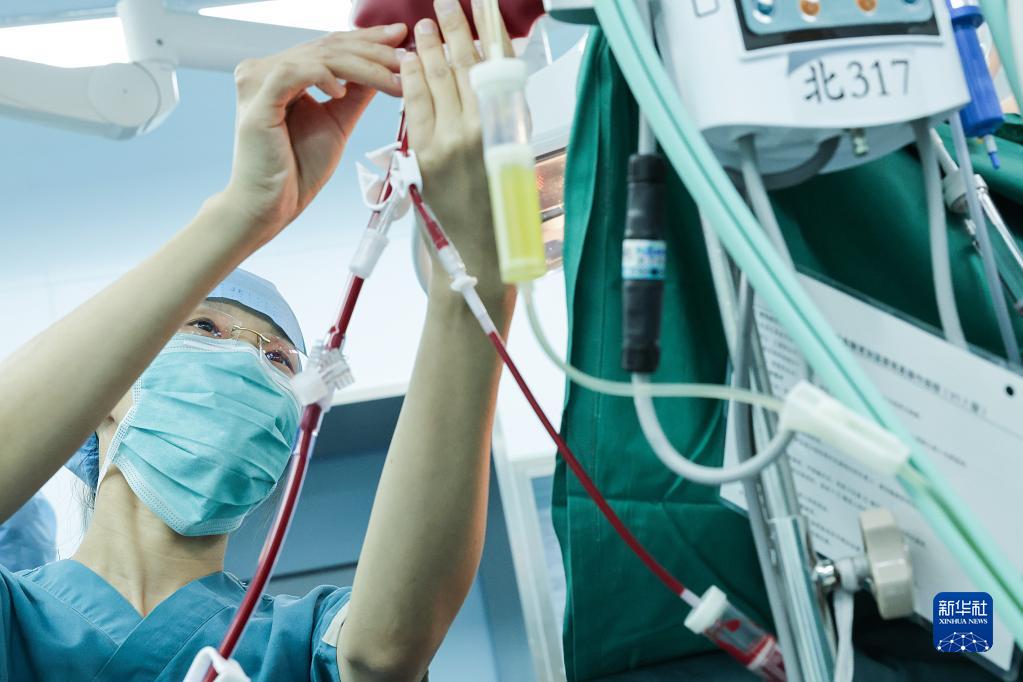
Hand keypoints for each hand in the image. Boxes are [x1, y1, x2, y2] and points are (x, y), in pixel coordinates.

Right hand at [223, 24, 407, 246]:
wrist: (272, 206)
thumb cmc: (298, 169)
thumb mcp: (337, 122)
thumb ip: (356, 93)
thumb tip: (386, 67)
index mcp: (284, 72)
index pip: (331, 46)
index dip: (368, 40)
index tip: (402, 37)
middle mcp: (267, 70)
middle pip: (328, 47)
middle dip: (373, 51)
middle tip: (406, 55)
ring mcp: (258, 82)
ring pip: (319, 57)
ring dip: (362, 65)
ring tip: (392, 78)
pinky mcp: (257, 100)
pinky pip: (294, 73)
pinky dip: (322, 77)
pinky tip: (341, 90)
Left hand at [401, 0, 512, 300]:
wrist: (480, 258)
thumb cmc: (503, 216)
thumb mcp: (515, 162)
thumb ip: (504, 123)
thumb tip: (494, 85)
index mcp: (509, 129)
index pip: (497, 67)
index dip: (487, 32)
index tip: (483, 7)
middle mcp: (482, 129)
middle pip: (465, 65)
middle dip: (454, 28)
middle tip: (446, 1)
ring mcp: (451, 141)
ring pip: (438, 81)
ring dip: (429, 49)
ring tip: (424, 25)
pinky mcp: (426, 156)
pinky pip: (416, 107)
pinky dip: (411, 80)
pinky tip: (407, 61)